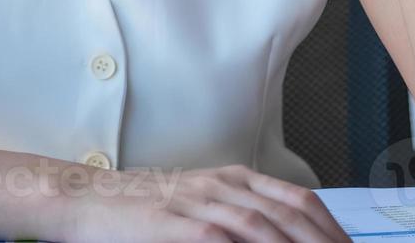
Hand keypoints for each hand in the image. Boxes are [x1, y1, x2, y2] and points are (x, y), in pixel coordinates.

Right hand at [66, 162, 351, 241]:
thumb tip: (273, 235)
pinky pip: (219, 239)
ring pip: (261, 226)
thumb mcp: (195, 206)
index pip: (299, 200)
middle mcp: (223, 185)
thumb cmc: (139, 212)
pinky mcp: (173, 224)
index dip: (330, 228)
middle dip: (322, 242)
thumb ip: (233, 219)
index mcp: (233, 178)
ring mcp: (198, 202)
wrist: (84, 201)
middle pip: (289, 214)